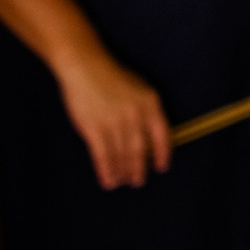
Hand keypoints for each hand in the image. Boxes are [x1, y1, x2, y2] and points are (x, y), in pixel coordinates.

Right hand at [53, 47, 171, 189]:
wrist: (85, 67)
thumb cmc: (113, 77)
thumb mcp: (140, 89)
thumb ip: (147, 111)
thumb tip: (152, 138)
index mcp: (150, 104)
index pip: (163, 135)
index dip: (163, 154)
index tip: (161, 167)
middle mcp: (135, 115)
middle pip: (140, 150)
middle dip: (139, 169)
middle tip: (138, 181)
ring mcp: (114, 122)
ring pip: (121, 156)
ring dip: (122, 172)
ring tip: (122, 182)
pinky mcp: (94, 128)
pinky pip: (102, 156)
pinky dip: (106, 171)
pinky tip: (108, 180)